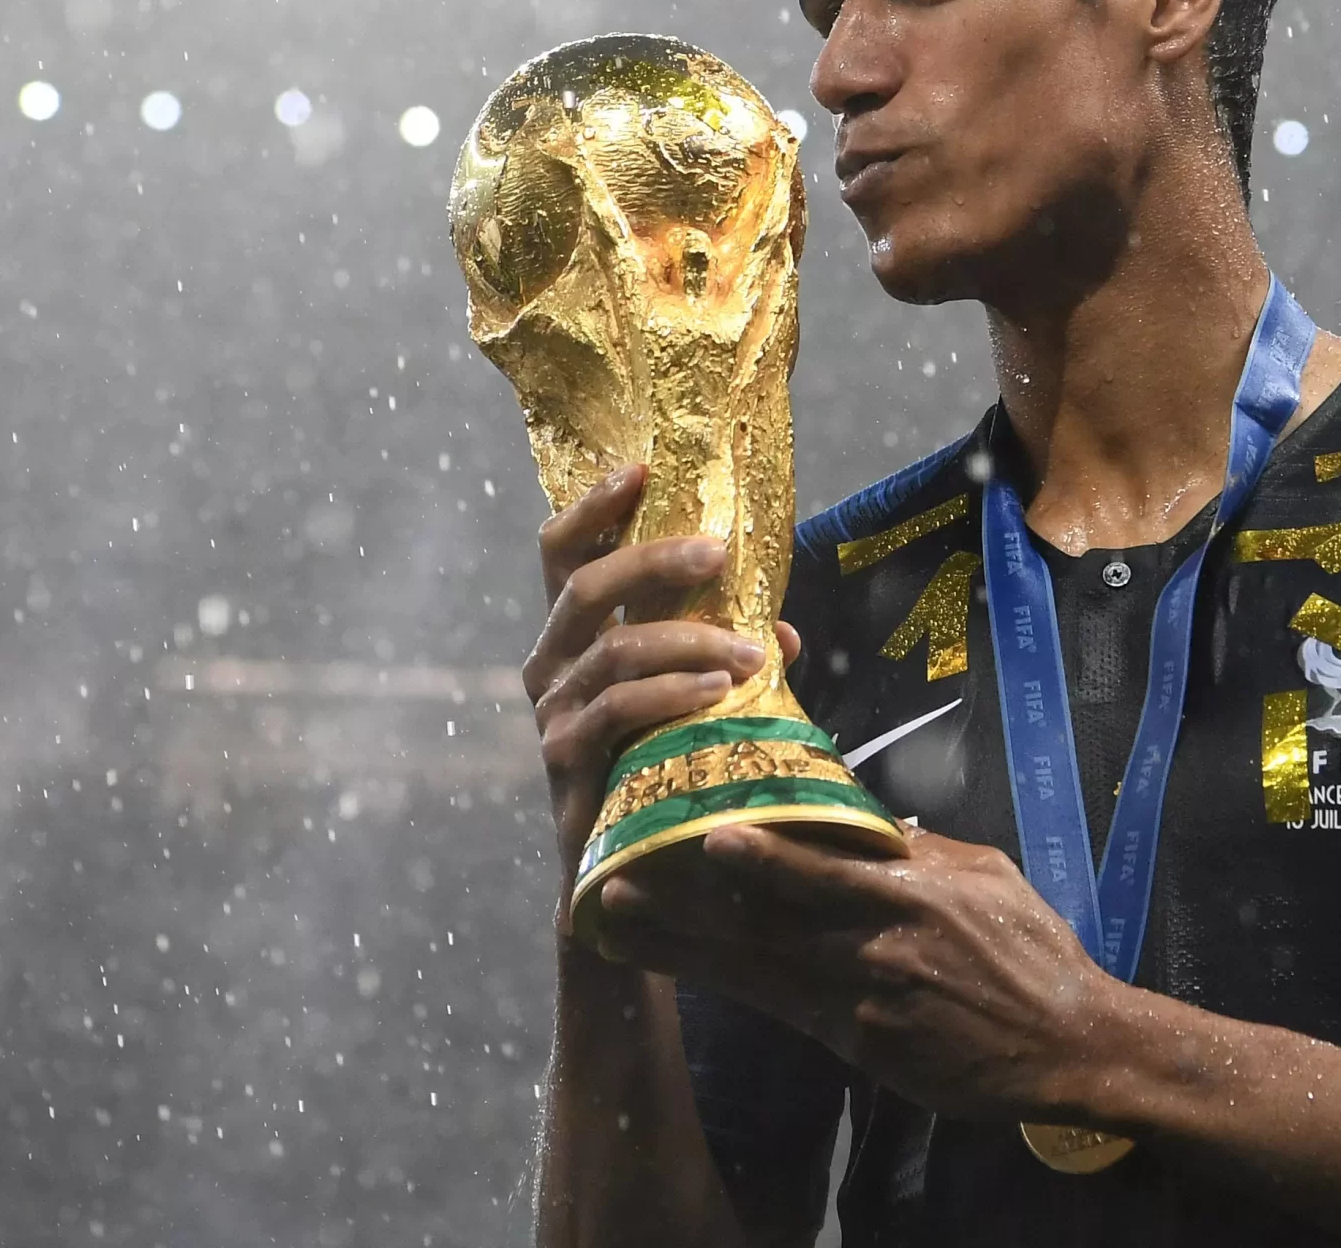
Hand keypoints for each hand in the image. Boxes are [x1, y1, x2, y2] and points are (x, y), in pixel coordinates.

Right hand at [525, 464, 796, 930]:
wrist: (629, 873)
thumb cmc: (663, 769)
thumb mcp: (700, 701)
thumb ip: (731, 659)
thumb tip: (787, 631)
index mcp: (575, 635)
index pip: (563, 553)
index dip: (592, 507)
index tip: (638, 468)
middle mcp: (552, 665)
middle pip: (584, 587)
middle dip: (653, 561)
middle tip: (716, 551)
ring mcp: (554, 713)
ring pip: (612, 648)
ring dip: (688, 639)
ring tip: (749, 652)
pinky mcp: (567, 760)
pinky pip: (616, 710)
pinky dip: (671, 693)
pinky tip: (720, 692)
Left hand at [595, 824, 1128, 1122]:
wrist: (1068, 1044)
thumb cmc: (1033, 953)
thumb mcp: (988, 876)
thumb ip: (923, 852)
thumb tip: (871, 825)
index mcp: (914, 889)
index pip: (823, 862)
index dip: (761, 852)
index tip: (705, 831)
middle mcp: (877, 940)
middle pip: (768, 915)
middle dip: (691, 898)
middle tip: (620, 876)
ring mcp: (864, 996)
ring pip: (760, 964)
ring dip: (687, 943)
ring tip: (624, 921)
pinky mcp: (860, 1042)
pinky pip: (783, 1007)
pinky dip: (733, 987)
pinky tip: (690, 974)